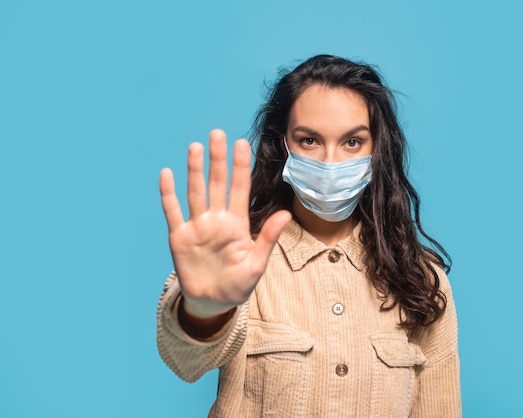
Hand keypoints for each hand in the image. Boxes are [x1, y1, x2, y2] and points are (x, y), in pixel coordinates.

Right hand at [159, 129, 290, 318]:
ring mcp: (197, 226)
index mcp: (237, 224)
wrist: (214, 303)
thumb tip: (285, 213)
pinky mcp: (179, 237)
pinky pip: (172, 212)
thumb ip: (268, 238)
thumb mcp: (257, 263)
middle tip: (217, 134)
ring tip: (195, 147)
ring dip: (194, 170)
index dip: (240, 166)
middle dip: (217, 159)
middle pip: (217, 183)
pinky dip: (168, 194)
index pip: (239, 188)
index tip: (241, 143)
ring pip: (196, 192)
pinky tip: (166, 174)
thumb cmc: (239, 285)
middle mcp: (217, 219)